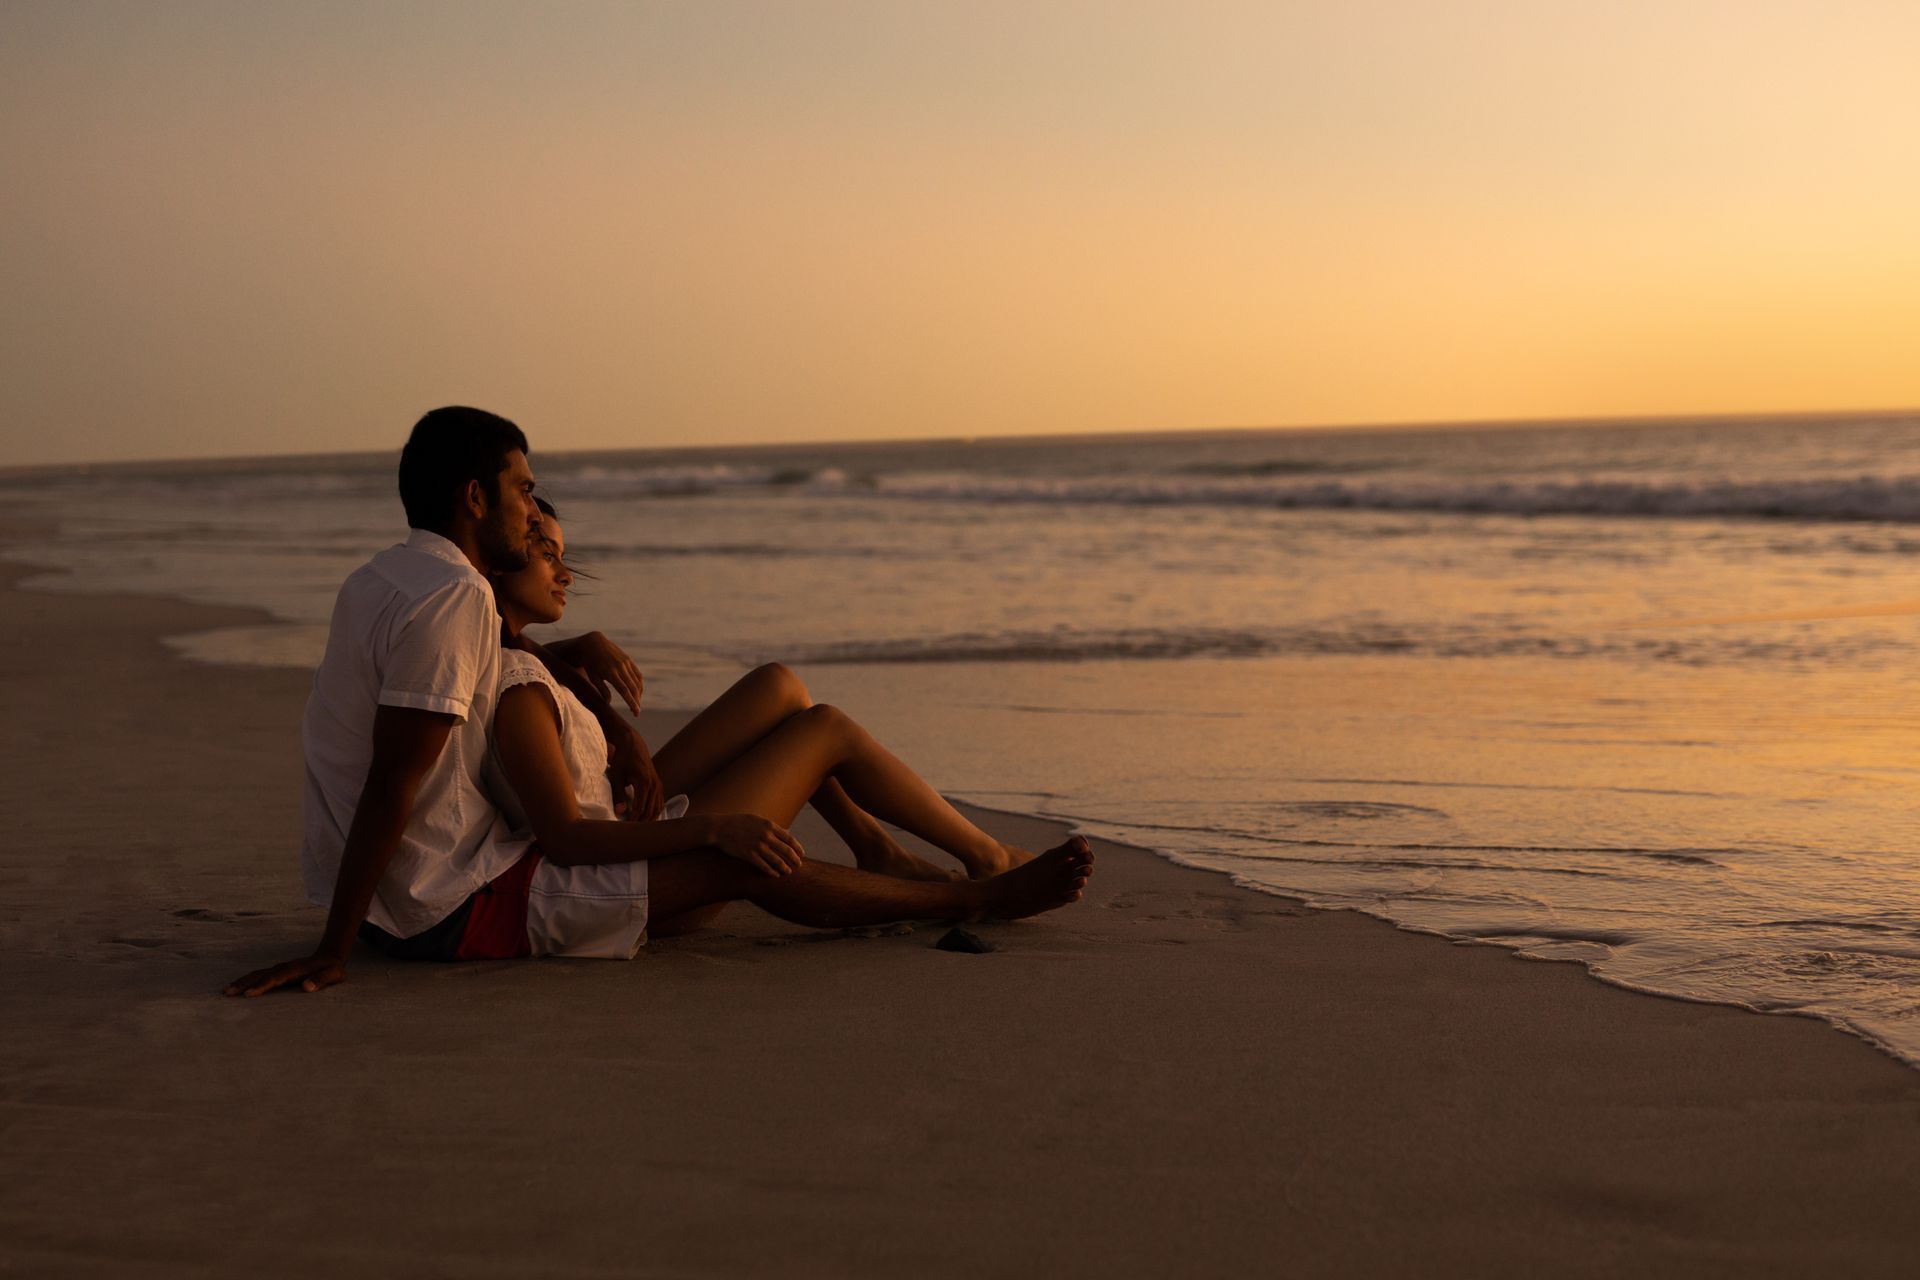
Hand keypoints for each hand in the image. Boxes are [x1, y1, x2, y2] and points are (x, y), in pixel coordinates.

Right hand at [223, 951, 346, 997]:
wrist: (330, 956)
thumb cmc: (332, 969)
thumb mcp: (333, 975)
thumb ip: (321, 980)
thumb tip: (307, 987)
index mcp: (296, 970)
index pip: (276, 978)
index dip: (263, 986)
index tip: (249, 994)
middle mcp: (284, 967)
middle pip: (261, 975)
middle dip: (244, 983)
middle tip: (228, 992)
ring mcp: (279, 968)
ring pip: (257, 974)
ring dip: (242, 981)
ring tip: (226, 991)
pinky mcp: (277, 971)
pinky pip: (259, 975)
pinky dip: (247, 980)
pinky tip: (237, 987)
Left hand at [569, 632, 643, 714]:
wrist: (593, 643)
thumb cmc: (590, 663)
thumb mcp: (592, 676)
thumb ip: (601, 689)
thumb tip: (608, 703)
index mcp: (610, 673)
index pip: (625, 691)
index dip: (631, 702)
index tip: (636, 712)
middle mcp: (620, 667)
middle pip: (633, 688)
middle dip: (636, 701)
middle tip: (636, 713)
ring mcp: (626, 662)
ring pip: (637, 681)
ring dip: (639, 694)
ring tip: (636, 703)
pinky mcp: (628, 660)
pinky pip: (637, 674)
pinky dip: (639, 684)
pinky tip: (638, 691)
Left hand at [606, 721, 664, 821]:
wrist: (632, 744)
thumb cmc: (622, 759)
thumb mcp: (617, 776)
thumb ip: (618, 794)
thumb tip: (619, 812)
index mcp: (644, 783)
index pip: (640, 808)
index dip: (633, 820)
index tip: (625, 828)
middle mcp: (654, 784)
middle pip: (650, 810)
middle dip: (641, 822)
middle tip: (632, 832)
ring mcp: (658, 784)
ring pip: (657, 807)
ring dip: (649, 818)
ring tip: (639, 827)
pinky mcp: (658, 783)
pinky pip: (660, 802)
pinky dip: (655, 811)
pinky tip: (647, 817)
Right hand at [710, 813, 805, 876]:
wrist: (720, 828)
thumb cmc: (739, 822)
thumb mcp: (758, 820)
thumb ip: (773, 827)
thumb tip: (788, 832)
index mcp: (769, 825)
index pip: (790, 838)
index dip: (798, 847)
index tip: (801, 854)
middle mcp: (766, 836)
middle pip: (786, 851)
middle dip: (795, 859)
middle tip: (799, 865)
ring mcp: (758, 846)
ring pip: (777, 861)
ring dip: (785, 868)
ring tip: (788, 872)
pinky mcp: (749, 855)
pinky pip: (764, 866)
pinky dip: (772, 872)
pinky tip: (775, 875)